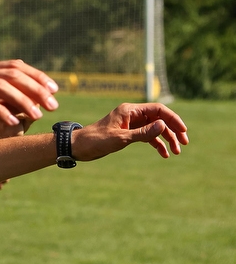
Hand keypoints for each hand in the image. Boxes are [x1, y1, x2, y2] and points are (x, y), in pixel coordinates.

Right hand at [0, 59, 58, 143]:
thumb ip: (4, 102)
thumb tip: (33, 102)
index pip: (14, 66)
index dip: (37, 76)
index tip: (55, 91)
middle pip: (10, 73)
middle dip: (35, 88)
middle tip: (52, 104)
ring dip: (22, 100)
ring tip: (37, 115)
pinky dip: (0, 111)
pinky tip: (13, 121)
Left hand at [72, 103, 187, 160]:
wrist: (78, 146)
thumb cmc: (96, 140)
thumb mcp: (121, 138)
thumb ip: (143, 133)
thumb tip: (163, 126)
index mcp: (130, 110)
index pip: (158, 109)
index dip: (173, 119)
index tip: (184, 131)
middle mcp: (132, 114)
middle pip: (159, 119)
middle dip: (173, 130)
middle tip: (184, 143)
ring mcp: (130, 124)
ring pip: (154, 128)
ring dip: (166, 139)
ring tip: (176, 152)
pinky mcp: (128, 133)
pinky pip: (147, 136)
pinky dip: (156, 144)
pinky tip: (164, 154)